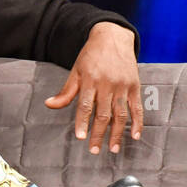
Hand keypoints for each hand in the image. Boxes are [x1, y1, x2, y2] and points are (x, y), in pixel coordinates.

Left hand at [44, 22, 142, 154]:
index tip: (81, 137)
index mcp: (90, 79)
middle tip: (94, 150)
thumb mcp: (75, 70)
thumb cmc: (91, 55)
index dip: (82, 122)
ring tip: (113, 149)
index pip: (85, 105)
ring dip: (118, 133)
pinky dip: (137, 122)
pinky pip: (137, 107)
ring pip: (120, 113)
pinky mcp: (135, 85)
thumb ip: (66, 91)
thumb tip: (49, 104)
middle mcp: (107, 83)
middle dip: (99, 134)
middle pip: (103, 113)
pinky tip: (135, 135)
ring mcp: (123, 85)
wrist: (113, 36)